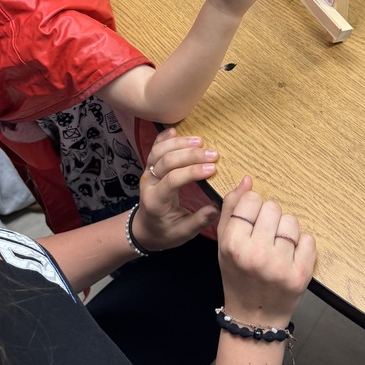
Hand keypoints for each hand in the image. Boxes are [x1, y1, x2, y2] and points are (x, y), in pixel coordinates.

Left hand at [132, 128, 220, 249]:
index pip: (172, 180)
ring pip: (159, 151)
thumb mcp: (183, 233)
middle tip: (214, 154)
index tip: (213, 169)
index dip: (192, 172)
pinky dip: (164, 138)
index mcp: (156, 201)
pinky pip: (154, 148)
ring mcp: (147, 172)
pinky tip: (176, 130)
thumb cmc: (165, 232)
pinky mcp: (150, 166)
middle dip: (191, 155)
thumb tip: (220, 205)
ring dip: (180, 143)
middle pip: (166, 161)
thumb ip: (200, 220)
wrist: (144, 228)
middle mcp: (148, 183)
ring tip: (201, 141)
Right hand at [218, 176, 315, 325]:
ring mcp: (280, 265)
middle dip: (269, 219)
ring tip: (277, 247)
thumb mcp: (224, 243)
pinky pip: (309, 239)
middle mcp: (255, 253)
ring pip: (291, 221)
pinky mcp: (301, 274)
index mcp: (233, 244)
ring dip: (286, 231)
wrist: (254, 317)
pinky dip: (302, 245)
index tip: (251, 223)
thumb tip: (247, 180)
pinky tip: (290, 257)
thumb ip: (231, 208)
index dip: (252, 208)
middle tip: (264, 238)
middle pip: (272, 207)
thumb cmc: (237, 275)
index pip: (251, 200)